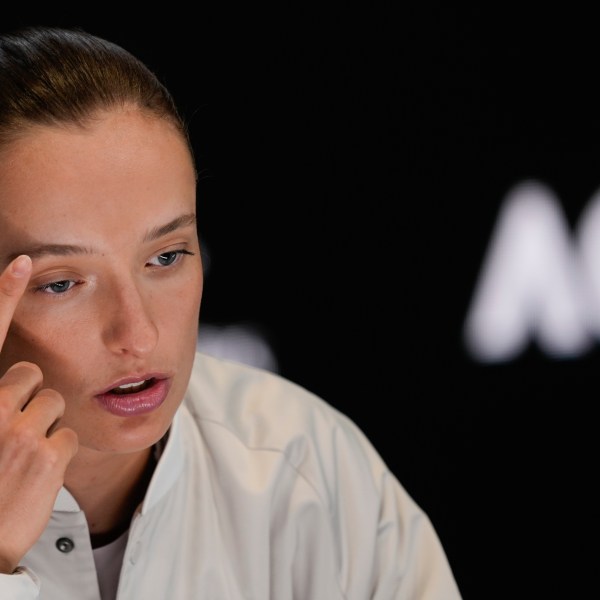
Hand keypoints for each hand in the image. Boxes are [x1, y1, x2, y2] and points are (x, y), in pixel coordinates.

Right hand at [0, 255, 77, 573]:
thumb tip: (19, 379)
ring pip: (57, 401)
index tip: (22, 262)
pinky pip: (70, 434)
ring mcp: (17, 430)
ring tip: (21, 457)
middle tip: (10, 433)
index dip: (2, 295)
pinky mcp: (48, 453)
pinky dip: (59, 451)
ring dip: (45, 425)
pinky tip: (38, 474)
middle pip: (33, 374)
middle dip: (29, 397)